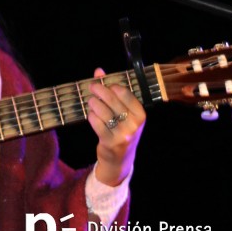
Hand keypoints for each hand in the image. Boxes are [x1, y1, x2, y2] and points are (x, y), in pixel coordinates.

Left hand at [86, 68, 145, 186]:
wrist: (120, 159)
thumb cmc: (122, 130)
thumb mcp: (123, 113)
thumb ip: (113, 91)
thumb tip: (98, 71)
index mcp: (141, 115)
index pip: (126, 94)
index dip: (112, 86)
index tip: (103, 82)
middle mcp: (134, 124)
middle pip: (113, 101)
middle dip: (99, 91)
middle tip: (91, 86)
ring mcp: (123, 134)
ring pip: (103, 111)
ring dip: (94, 103)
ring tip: (90, 101)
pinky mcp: (110, 142)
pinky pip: (97, 124)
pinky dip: (91, 116)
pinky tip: (91, 114)